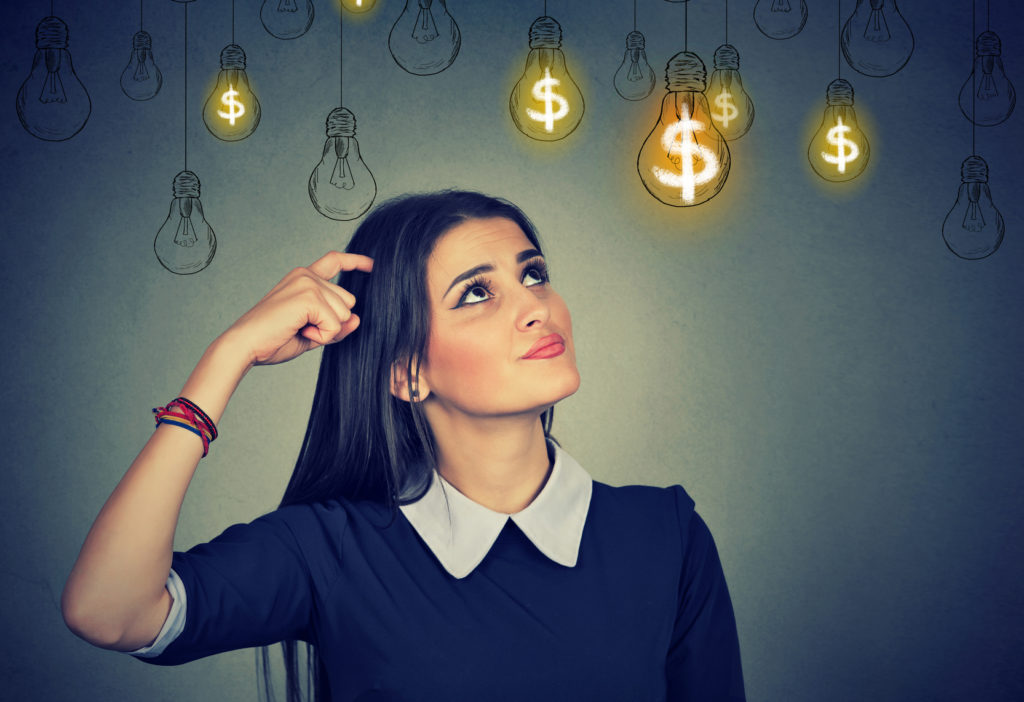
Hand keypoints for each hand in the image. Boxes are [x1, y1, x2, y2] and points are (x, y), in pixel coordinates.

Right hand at [221, 251, 373, 366]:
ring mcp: (308, 283)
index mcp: (303, 278)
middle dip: (334, 323)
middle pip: (348, 302)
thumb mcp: (311, 333)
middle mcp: (306, 275)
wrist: (245, 345)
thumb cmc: (272, 340)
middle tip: (302, 328)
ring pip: (344, 313)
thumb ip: (335, 326)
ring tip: (298, 330)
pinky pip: (335, 324)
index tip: (372, 265)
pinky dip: (322, 335)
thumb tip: (357, 320)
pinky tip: (300, 332)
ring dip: (327, 331)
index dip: (355, 262)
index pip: (335, 262)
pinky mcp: (309, 296)